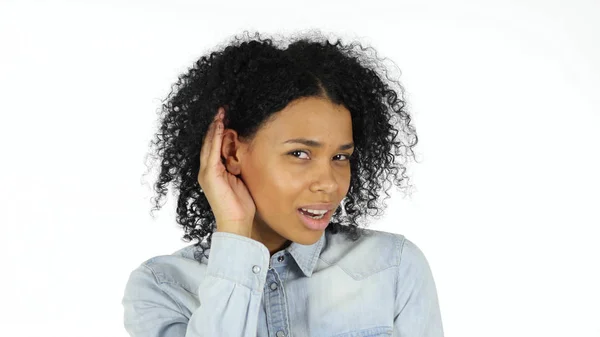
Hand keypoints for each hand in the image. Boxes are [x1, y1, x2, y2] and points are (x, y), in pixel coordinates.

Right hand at [197, 107, 255, 237]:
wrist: (237, 222)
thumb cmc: (241, 205)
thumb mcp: (242, 180)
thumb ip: (239, 166)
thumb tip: (246, 154)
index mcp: (214, 171)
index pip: (215, 145)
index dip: (219, 130)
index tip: (226, 116)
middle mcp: (207, 170)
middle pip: (209, 141)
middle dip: (215, 124)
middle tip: (222, 109)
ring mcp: (207, 172)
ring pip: (209, 143)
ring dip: (215, 127)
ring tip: (220, 112)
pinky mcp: (210, 175)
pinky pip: (212, 151)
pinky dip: (215, 137)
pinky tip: (220, 125)